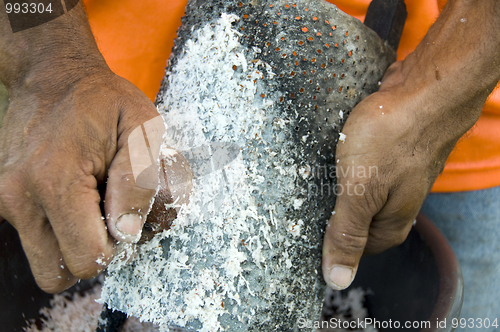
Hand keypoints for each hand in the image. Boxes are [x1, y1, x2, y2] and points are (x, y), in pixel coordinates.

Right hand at [0, 68, 161, 292]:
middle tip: (108, 216)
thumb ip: (139, 182)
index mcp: (55, 181)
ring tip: (92, 205)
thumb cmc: (105, 102)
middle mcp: (19, 197)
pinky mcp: (3, 200)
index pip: (88, 259)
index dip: (115, 247)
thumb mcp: (141, 129)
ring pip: (44, 262)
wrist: (54, 76)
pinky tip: (76, 198)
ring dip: (73, 246)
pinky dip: (58, 232)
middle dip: (92, 253)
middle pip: (59, 273)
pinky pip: (35, 240)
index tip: (123, 216)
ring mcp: (4, 200)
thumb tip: (126, 233)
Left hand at [321, 62, 445, 288]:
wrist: (426, 87)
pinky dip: (347, 158)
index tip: (306, 229)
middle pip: (358, 217)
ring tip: (316, 170)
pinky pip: (363, 162)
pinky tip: (333, 148)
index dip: (332, 241)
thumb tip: (338, 280)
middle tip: (305, 195)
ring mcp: (395, 173)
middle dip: (332, 208)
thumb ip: (347, 233)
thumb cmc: (393, 138)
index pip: (357, 247)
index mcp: (391, 222)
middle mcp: (396, 201)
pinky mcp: (389, 149)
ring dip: (338, 181)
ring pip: (360, 188)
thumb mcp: (360, 191)